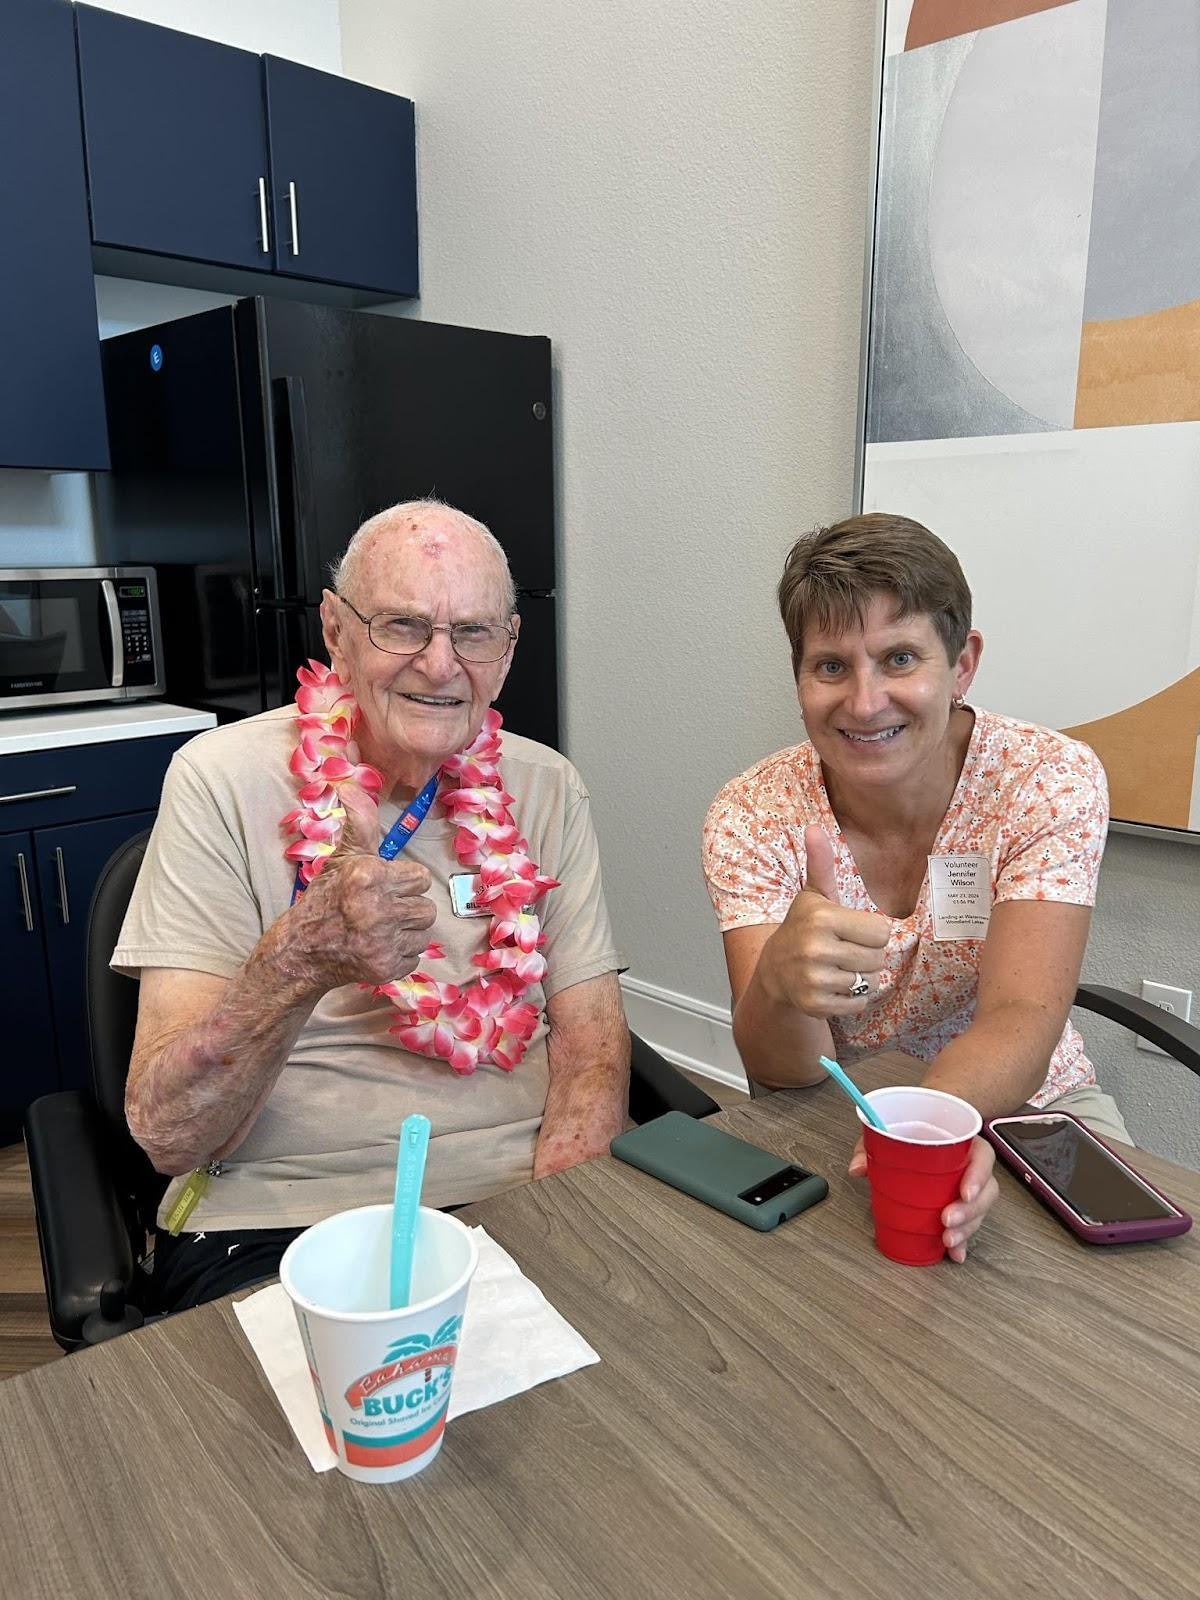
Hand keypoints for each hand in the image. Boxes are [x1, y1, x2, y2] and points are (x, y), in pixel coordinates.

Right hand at [285, 783, 435, 991]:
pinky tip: (376, 948)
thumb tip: (350, 784)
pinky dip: (398, 955)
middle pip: (426, 907)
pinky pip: (415, 958)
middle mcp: (377, 908)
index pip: (420, 877)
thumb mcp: (343, 857)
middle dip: (406, 908)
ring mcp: (382, 942)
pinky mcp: (386, 968)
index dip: (403, 882)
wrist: (302, 950)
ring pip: (424, 933)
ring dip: (406, 932)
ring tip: (379, 929)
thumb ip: (361, 823)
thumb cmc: (328, 898)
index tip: (381, 888)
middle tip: (380, 911)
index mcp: (369, 876)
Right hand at [757, 825, 889, 1018]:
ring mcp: (813, 979)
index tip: (849, 931)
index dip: (870, 932)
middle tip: (844, 951)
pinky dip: (852, 998)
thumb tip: (813, 828)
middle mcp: (815, 949)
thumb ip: (820, 862)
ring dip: (860, 978)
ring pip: (870, 982)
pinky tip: (833, 986)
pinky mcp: (815, 1005)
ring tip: (837, 968)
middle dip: (867, 956)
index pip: (881, 931)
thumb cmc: (803, 927)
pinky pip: (858, 1003)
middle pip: (878, 958)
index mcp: (822, 918)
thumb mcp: (813, 895)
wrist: (774, 971)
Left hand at [848, 1134, 998, 1262]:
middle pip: (986, 1190)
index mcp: (963, 1142)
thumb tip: (858, 1167)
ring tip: (947, 1240)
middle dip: (969, 1211)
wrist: (918, 1132)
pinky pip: (968, 1225)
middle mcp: (971, 1165)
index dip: (978, 1175)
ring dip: (966, 1229)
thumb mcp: (889, 1131)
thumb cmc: (911, 1132)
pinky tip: (955, 1253)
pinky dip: (962, 1241)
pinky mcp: (962, 1206)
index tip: (965, 1192)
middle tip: (947, 1221)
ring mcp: (969, 1188)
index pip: (983, 1156)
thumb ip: (872, 1145)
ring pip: (980, 1211)